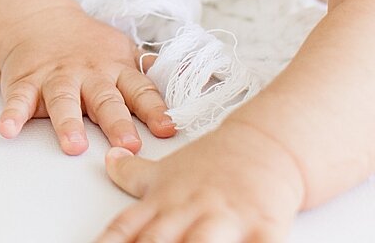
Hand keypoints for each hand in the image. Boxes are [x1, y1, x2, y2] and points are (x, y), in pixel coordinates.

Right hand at [0, 4, 176, 154]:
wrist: (37, 20)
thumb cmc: (86, 46)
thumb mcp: (123, 52)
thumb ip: (151, 73)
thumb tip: (206, 79)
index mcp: (115, 69)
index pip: (139, 90)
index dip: (154, 109)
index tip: (168, 128)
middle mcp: (88, 74)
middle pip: (105, 99)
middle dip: (117, 122)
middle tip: (128, 144)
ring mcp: (56, 77)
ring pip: (63, 100)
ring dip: (68, 123)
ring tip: (74, 145)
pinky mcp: (26, 82)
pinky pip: (19, 99)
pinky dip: (13, 115)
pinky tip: (8, 131)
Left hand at [94, 119, 305, 241]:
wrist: (266, 142)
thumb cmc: (214, 161)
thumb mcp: (168, 168)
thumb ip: (134, 173)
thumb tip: (108, 160)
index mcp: (163, 200)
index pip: (125, 228)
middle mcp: (189, 210)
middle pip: (157, 241)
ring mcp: (225, 218)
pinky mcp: (264, 227)